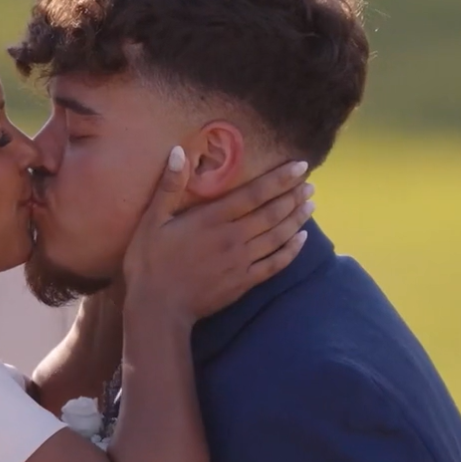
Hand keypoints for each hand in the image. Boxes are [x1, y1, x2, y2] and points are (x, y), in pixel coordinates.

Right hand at [121, 148, 312, 322]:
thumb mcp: (151, 221)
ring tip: (311, 205)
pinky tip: (302, 239)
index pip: (254, 193)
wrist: (158, 309)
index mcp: (212, 219)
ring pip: (277, 236)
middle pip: (272, 213)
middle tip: (310, 185)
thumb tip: (178, 152)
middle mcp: (233, 237)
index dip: (280, 178)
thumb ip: (169, 187)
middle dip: (294, 197)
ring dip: (296, 219)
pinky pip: (275, 264)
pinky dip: (291, 251)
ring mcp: (241, 262)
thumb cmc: (149, 263)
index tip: (300, 166)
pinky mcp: (244, 283)